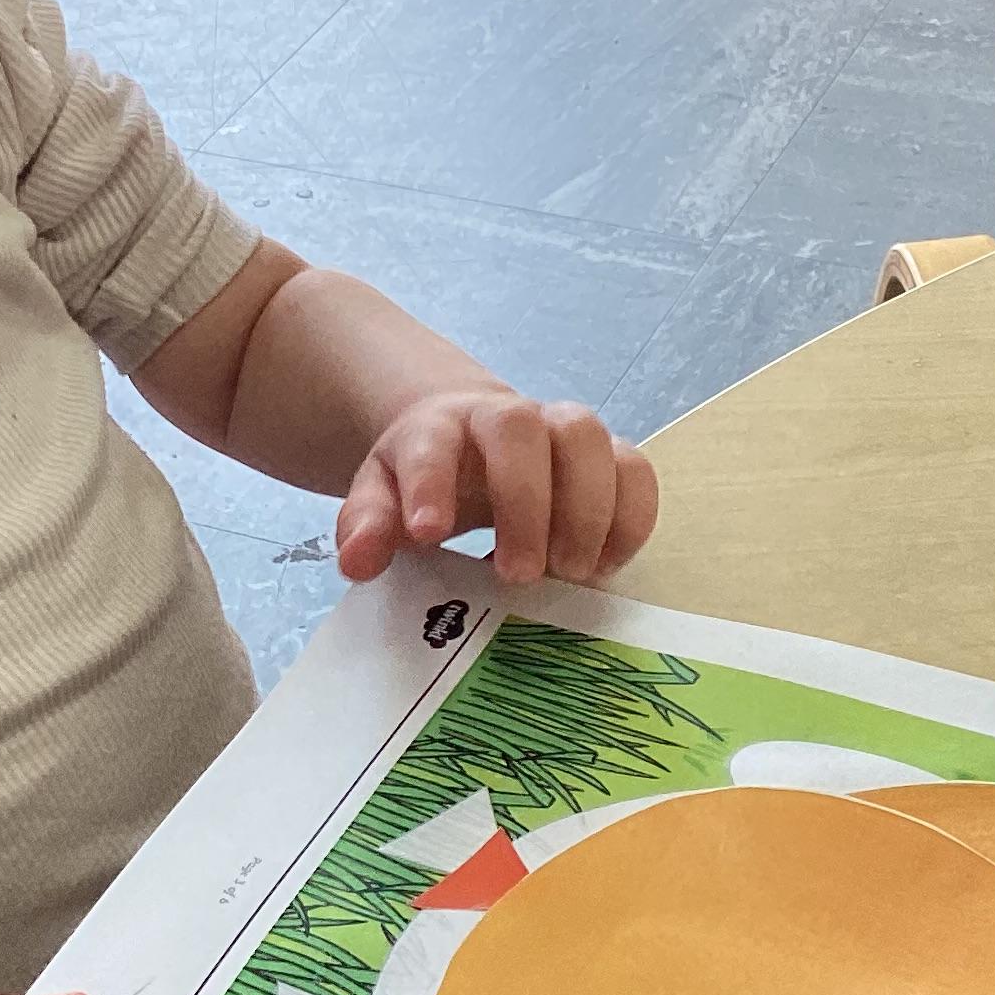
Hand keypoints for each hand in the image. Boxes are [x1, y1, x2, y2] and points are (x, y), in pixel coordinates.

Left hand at [334, 391, 657, 588]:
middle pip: (521, 427)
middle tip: (520, 575)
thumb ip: (368, 525)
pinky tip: (605, 567)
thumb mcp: (380, 498)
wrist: (468, 439)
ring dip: (587, 510)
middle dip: (525, 503)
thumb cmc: (426, 480)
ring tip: (572, 573)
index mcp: (439, 427)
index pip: (433, 441)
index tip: (430, 534)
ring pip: (588, 437)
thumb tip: (358, 563)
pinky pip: (635, 470)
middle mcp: (504, 418)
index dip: (431, 483)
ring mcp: (558, 431)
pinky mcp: (604, 456)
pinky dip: (630, 518)